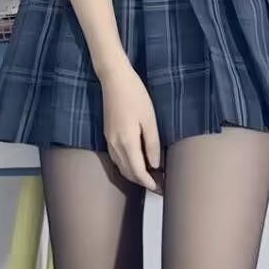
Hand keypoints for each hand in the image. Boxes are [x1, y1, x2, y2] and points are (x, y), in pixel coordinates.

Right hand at [98, 57, 163, 193]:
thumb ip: (152, 144)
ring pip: (121, 167)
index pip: (138, 172)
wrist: (114, 79)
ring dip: (135, 175)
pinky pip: (116, 158)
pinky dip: (127, 166)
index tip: (161, 189)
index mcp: (126, 142)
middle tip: (160, 186)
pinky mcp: (108, 135)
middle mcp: (115, 145)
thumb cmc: (135, 96)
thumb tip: (155, 166)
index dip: (150, 183)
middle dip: (143, 182)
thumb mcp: (149, 120)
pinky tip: (136, 164)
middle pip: (128, 172)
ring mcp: (109, 140)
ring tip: (151, 178)